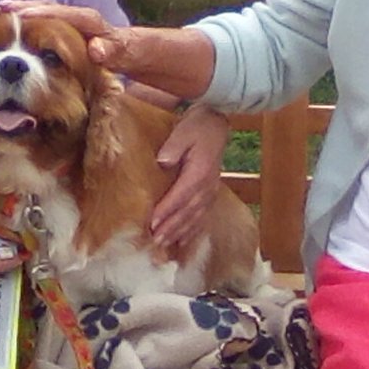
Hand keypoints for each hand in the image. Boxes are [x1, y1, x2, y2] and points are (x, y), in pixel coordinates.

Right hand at [0, 0, 128, 68]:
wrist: (129, 50)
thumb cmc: (125, 53)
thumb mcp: (122, 55)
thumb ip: (110, 52)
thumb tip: (96, 50)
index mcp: (90, 21)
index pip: (63, 14)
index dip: (42, 14)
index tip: (22, 14)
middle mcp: (77, 16)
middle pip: (48, 7)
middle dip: (25, 7)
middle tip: (0, 8)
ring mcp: (69, 19)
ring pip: (42, 10)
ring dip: (22, 10)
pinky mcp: (64, 25)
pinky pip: (43, 19)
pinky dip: (27, 18)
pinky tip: (9, 22)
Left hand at [150, 104, 229, 251]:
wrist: (216, 124)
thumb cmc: (196, 127)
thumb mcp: (183, 131)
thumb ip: (173, 147)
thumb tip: (163, 162)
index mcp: (200, 172)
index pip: (181, 195)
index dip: (166, 211)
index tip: (152, 223)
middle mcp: (208, 186)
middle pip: (188, 211)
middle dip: (171, 228)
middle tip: (155, 241)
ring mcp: (211, 191)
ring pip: (196, 217)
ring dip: (180, 232)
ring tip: (165, 245)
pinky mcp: (211, 193)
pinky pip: (203, 216)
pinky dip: (193, 231)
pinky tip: (183, 242)